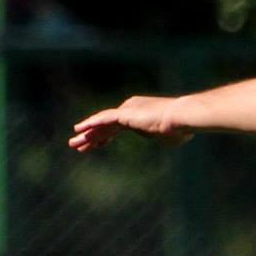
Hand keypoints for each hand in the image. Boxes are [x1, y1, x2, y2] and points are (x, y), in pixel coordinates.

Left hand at [70, 96, 189, 152]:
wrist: (181, 118)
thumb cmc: (179, 128)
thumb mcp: (168, 137)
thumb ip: (161, 137)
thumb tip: (167, 138)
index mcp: (140, 116)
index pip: (117, 127)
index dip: (105, 137)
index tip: (97, 145)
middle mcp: (131, 109)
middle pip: (106, 126)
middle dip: (92, 137)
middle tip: (78, 146)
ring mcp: (127, 110)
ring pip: (102, 124)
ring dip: (87, 134)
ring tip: (73, 143)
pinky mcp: (125, 113)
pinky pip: (103, 119)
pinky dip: (91, 124)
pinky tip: (79, 129)